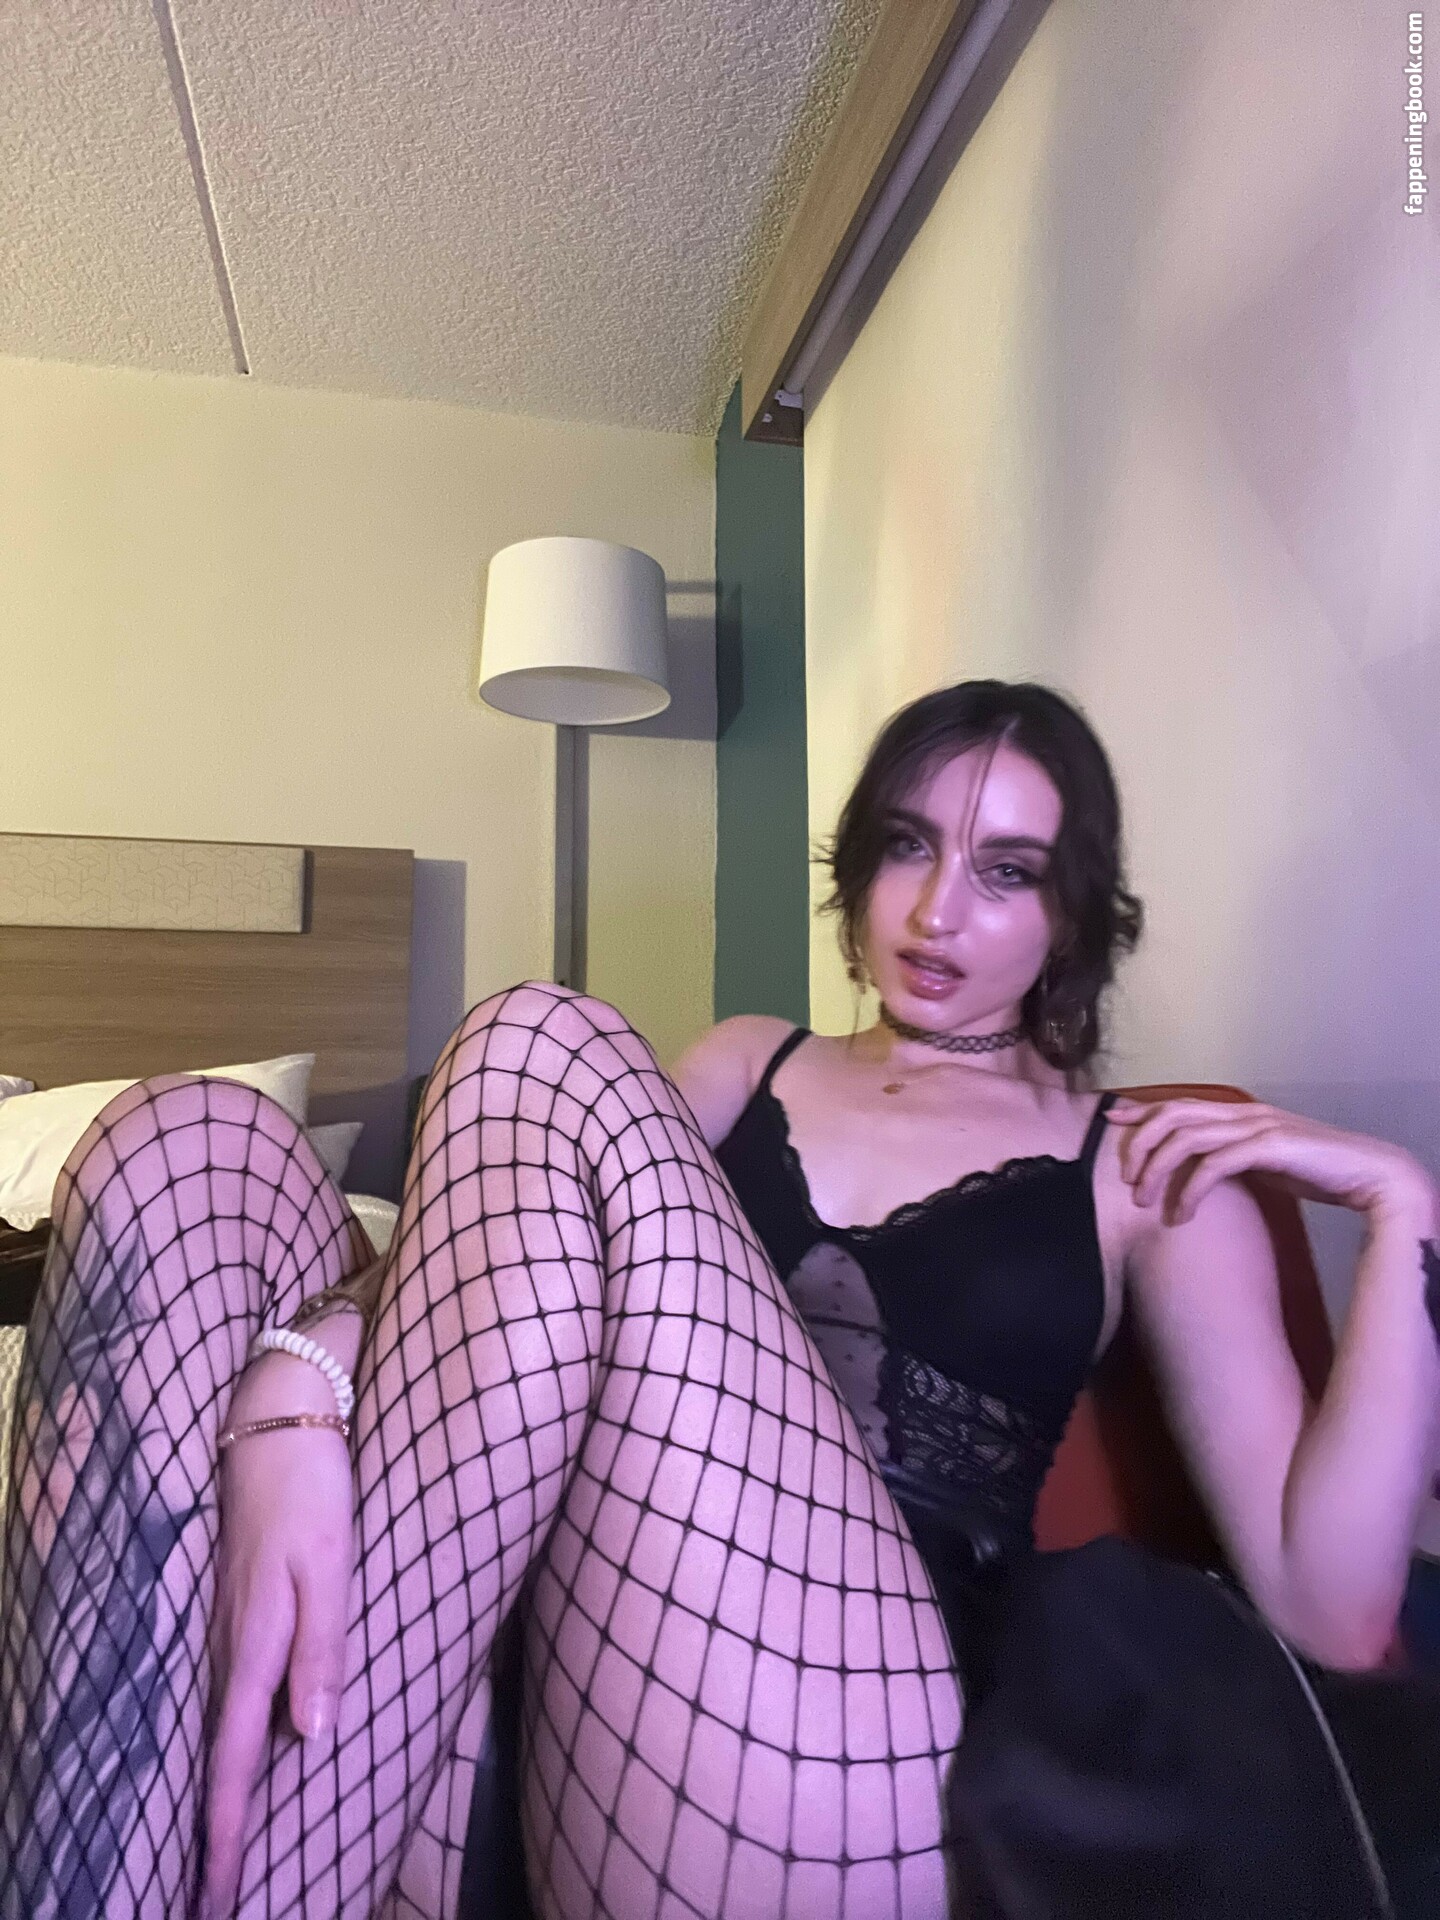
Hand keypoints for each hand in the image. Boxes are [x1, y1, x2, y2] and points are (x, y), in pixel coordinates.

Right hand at [201, 1347, 356, 1918]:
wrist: (280, 1414)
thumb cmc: (312, 1487)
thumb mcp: (328, 1563)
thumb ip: (321, 1646)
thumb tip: (310, 1734)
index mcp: (256, 1642)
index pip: (237, 1757)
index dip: (228, 1831)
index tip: (218, 1897)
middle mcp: (235, 1642)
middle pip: (221, 1757)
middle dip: (217, 1834)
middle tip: (214, 1902)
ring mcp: (232, 1624)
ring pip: (221, 1728)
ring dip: (222, 1793)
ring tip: (220, 1853)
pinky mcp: (241, 1606)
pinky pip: (229, 1693)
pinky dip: (229, 1742)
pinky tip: (235, 1759)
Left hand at [1110, 1096, 1435, 1228]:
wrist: (1368, 1175)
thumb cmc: (1316, 1171)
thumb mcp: (1262, 1162)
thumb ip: (1230, 1157)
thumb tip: (1196, 1171)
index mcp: (1239, 1113)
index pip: (1177, 1104)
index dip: (1140, 1112)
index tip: (1111, 1124)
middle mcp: (1243, 1113)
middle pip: (1171, 1116)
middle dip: (1140, 1145)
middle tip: (1126, 1181)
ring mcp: (1256, 1126)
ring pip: (1186, 1137)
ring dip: (1158, 1170)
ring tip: (1146, 1203)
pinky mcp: (1270, 1147)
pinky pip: (1214, 1163)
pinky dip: (1191, 1190)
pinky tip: (1182, 1215)